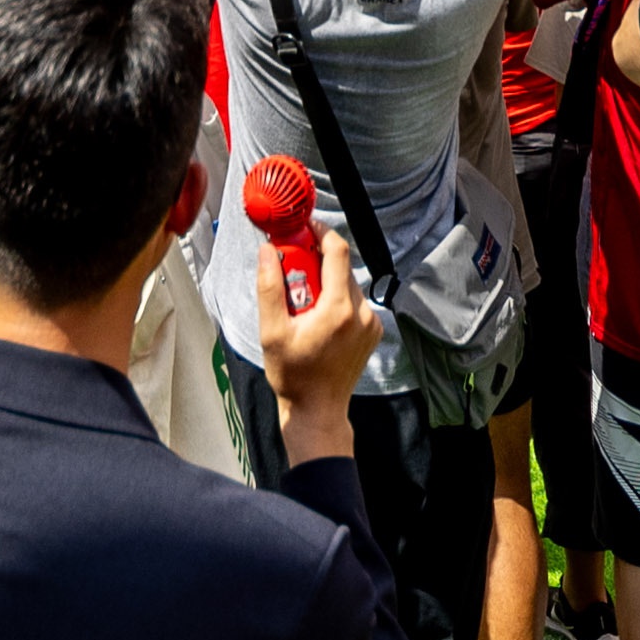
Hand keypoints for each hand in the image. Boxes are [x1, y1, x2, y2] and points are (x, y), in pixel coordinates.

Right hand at [257, 217, 382, 452]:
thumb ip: (270, 287)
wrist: (317, 411)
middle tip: (290, 272)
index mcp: (339, 308)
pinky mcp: (373, 331)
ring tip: (301, 304)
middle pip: (340, 266)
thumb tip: (266, 251)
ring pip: (348, 282)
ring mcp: (371, 323)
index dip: (319, 231)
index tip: (301, 228)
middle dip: (314, 262)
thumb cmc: (294, 376)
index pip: (337, 250)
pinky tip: (317, 317)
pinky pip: (354, 301)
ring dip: (324, 282)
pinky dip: (336, 298)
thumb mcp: (271, 332)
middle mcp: (361, 312)